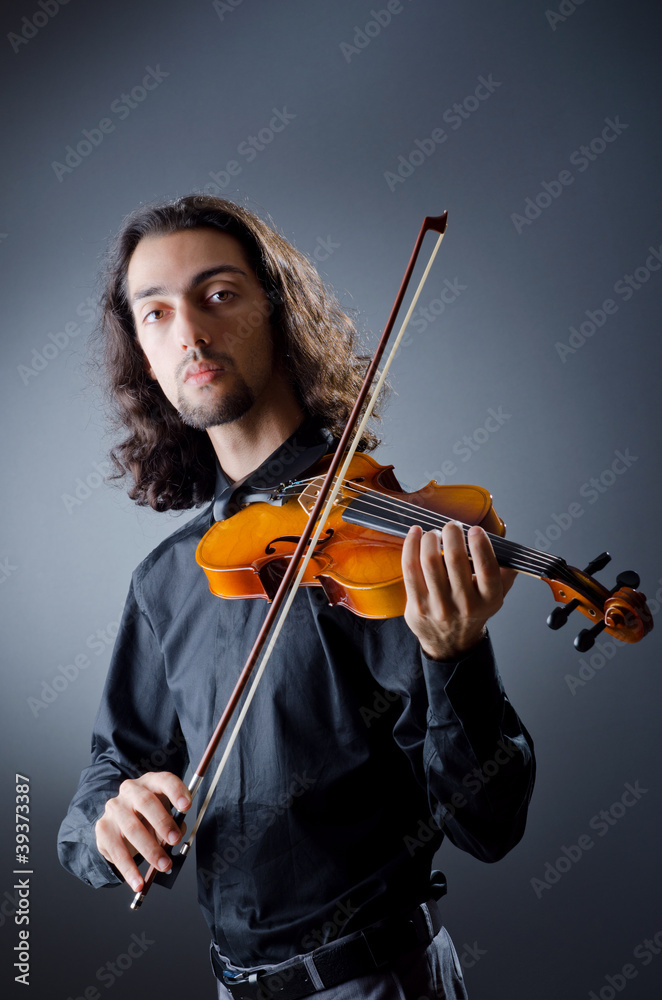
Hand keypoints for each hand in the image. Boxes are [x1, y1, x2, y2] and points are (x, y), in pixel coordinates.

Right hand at [95, 772, 190, 891]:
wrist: (118, 822)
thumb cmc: (149, 817)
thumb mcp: (164, 815)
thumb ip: (173, 823)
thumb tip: (177, 835)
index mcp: (151, 782)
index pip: (164, 780)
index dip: (176, 792)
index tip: (187, 806)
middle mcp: (130, 790)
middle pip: (146, 803)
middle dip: (162, 822)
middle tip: (175, 840)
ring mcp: (114, 808)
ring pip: (131, 828)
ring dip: (150, 850)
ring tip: (164, 865)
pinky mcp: (103, 828)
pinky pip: (116, 851)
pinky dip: (129, 869)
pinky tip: (139, 882)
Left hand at [402, 521, 515, 660]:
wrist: (451, 643)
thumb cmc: (473, 610)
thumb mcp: (497, 595)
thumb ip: (505, 571)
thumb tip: (508, 545)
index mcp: (489, 599)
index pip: (487, 569)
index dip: (481, 545)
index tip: (475, 529)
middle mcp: (465, 604)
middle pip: (455, 560)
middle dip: (452, 533)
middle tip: (452, 526)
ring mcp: (439, 606)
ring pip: (430, 562)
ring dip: (430, 538)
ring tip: (434, 533)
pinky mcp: (417, 605)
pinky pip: (410, 569)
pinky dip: (411, 546)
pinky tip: (415, 534)